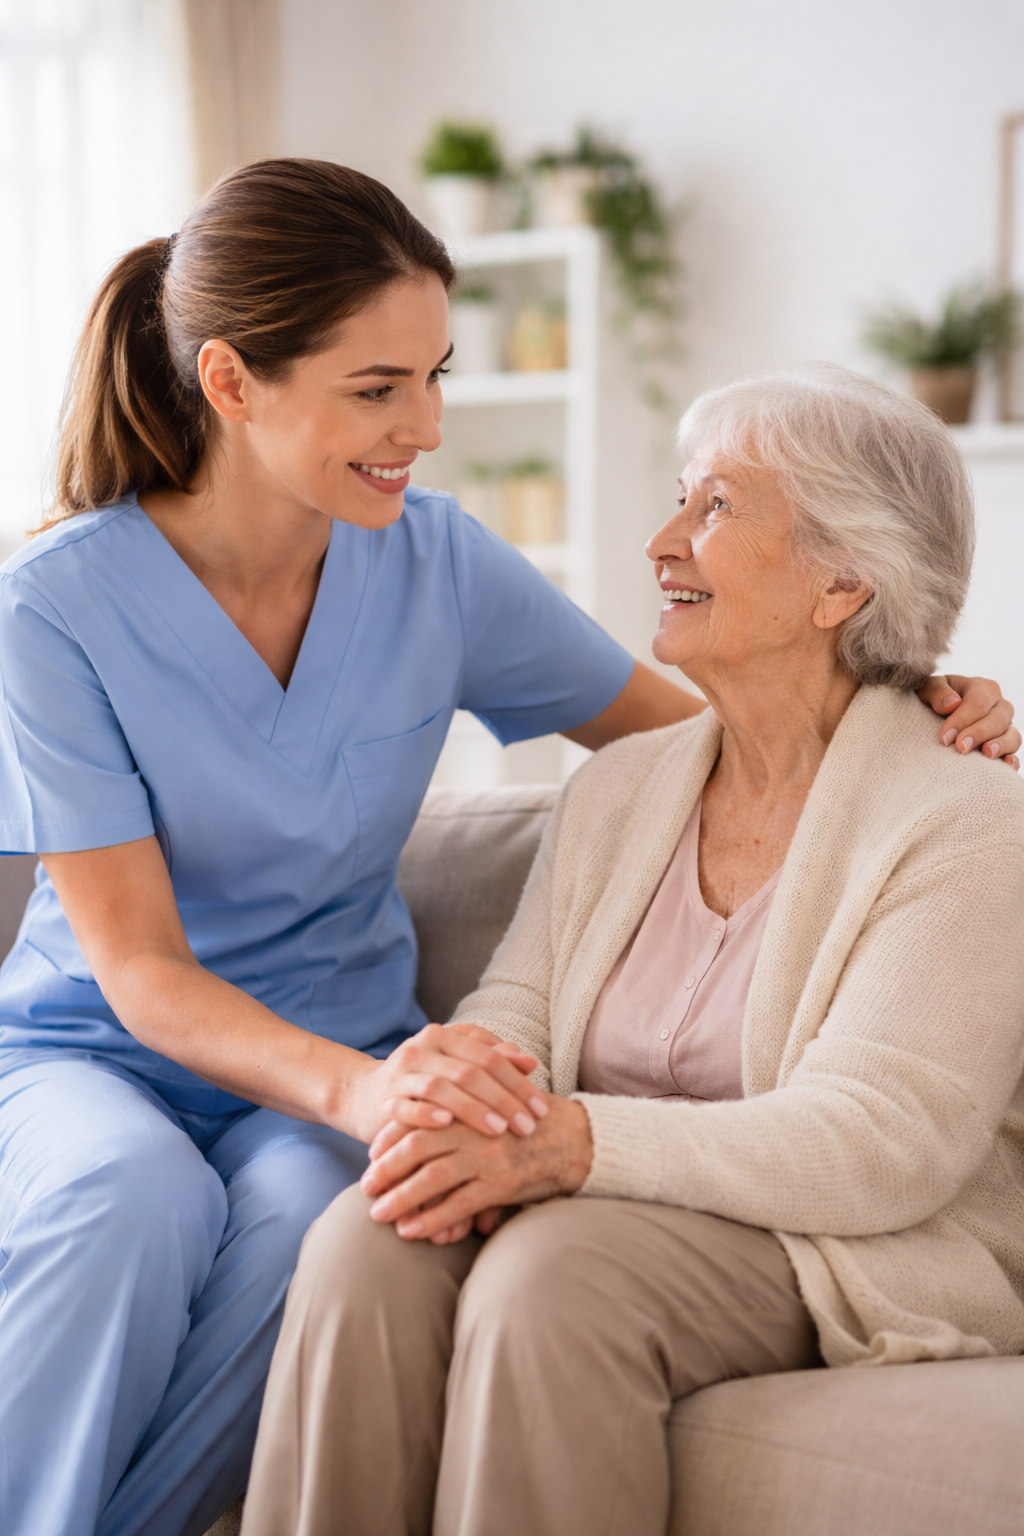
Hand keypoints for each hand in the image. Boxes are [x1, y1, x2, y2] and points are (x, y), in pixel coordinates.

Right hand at [347, 1022, 545, 1144]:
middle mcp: (422, 1048)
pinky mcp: (383, 1099)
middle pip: (470, 1071)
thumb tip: (530, 1062)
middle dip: (503, 1100)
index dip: (518, 1082)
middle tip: (528, 1126)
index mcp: (444, 1036)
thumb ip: (491, 1060)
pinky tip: (447, 1126)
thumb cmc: (422, 1082)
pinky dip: (426, 1115)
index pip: (490, 1056)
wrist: (363, 1095)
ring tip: (499, 1131)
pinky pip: (405, 1106)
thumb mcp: (456, 1066)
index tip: (542, 1109)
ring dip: (473, 1110)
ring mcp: (401, 1072)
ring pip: (442, 1087)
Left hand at [360, 1095, 593, 1241]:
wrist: (580, 1141)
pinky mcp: (501, 1185)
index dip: (392, 1134)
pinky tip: (410, 1231)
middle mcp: (475, 1129)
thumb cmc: (535, 1121)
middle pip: (417, 1146)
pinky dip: (430, 1219)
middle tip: (364, 1185)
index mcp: (471, 1104)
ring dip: (400, 1197)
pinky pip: (458, 1205)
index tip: (372, 1152)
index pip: (420, 1117)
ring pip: (431, 1178)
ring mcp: (487, 1157)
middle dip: (386, 1167)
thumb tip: (427, 1116)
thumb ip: (468, 1104)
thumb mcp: (501, 1101)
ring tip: (376, 1214)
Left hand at [919, 675, 1018, 768]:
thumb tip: (951, 704)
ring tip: (987, 753)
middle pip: (997, 719)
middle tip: (960, 747)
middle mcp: (999, 706)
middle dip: (978, 733)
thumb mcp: (929, 688)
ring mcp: (1005, 726)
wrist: (935, 713)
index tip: (945, 737)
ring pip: (1012, 735)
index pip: (977, 703)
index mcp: (983, 688)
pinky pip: (1013, 753)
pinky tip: (1006, 766)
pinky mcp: (1005, 745)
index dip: (962, 720)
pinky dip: (1011, 760)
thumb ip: (937, 691)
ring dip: (1001, 745)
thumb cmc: (934, 698)